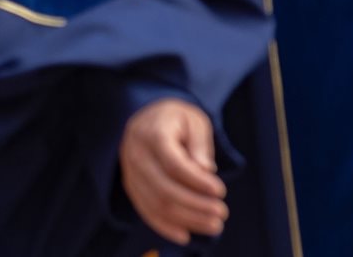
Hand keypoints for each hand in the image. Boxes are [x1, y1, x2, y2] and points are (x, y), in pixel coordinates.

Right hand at [119, 98, 227, 244]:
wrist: (146, 117)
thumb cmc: (177, 119)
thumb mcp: (195, 121)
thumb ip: (200, 145)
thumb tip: (206, 171)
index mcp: (153, 134)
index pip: (174, 164)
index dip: (197, 181)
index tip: (220, 191)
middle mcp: (136, 156)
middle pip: (164, 189)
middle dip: (195, 205)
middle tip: (222, 213)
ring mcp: (130, 174)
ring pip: (156, 204)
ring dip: (186, 219)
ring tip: (214, 226)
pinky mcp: (131, 188)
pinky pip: (146, 211)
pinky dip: (165, 226)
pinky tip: (186, 234)